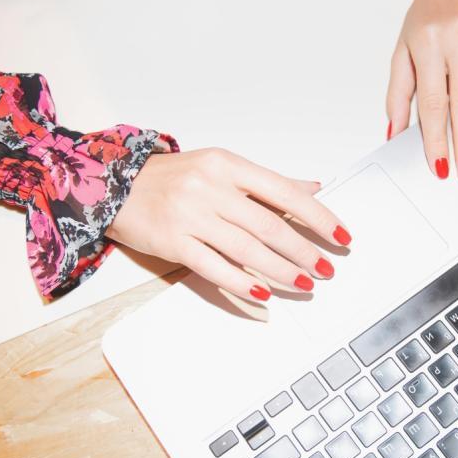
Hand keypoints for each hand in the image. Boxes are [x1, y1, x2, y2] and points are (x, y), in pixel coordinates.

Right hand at [107, 148, 351, 301]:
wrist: (116, 185)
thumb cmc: (175, 178)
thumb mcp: (223, 168)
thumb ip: (268, 183)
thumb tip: (313, 188)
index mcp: (230, 165)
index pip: (286, 193)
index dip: (319, 217)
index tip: (341, 236)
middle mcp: (212, 187)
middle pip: (270, 225)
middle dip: (304, 250)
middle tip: (325, 268)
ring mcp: (191, 214)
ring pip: (247, 248)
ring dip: (281, 269)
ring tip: (305, 282)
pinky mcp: (173, 241)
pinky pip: (215, 267)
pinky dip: (243, 282)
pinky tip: (265, 291)